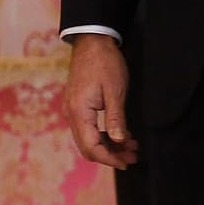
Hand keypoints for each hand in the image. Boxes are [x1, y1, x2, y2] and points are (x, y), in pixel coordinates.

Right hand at [64, 34, 138, 168]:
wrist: (92, 41)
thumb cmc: (105, 63)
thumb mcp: (115, 91)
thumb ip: (116, 118)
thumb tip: (119, 141)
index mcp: (79, 112)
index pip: (91, 146)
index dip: (109, 158)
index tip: (126, 163)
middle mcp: (72, 114)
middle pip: (88, 146)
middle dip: (110, 155)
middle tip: (132, 157)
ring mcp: (73, 110)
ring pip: (89, 138)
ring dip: (109, 145)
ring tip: (131, 147)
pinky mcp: (78, 106)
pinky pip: (89, 128)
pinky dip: (105, 135)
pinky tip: (122, 135)